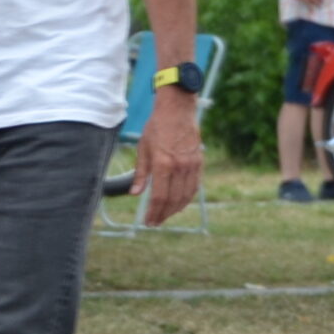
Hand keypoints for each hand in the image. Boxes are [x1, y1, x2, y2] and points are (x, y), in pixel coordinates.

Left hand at [133, 92, 205, 226]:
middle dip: (163, 214)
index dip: (153, 212)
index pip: (159, 197)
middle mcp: (179, 167)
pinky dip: (187, 198)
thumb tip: (135, 193)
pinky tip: (180, 202)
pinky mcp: (199, 162)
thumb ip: (140, 173)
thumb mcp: (143, 149)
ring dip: (176, 209)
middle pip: (173, 200)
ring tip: (166, 215)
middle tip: (155, 222)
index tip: (147, 221)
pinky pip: (194, 186)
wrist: (178, 111)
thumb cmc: (157, 127)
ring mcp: (191, 165)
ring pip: (186, 195)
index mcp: (163, 164)